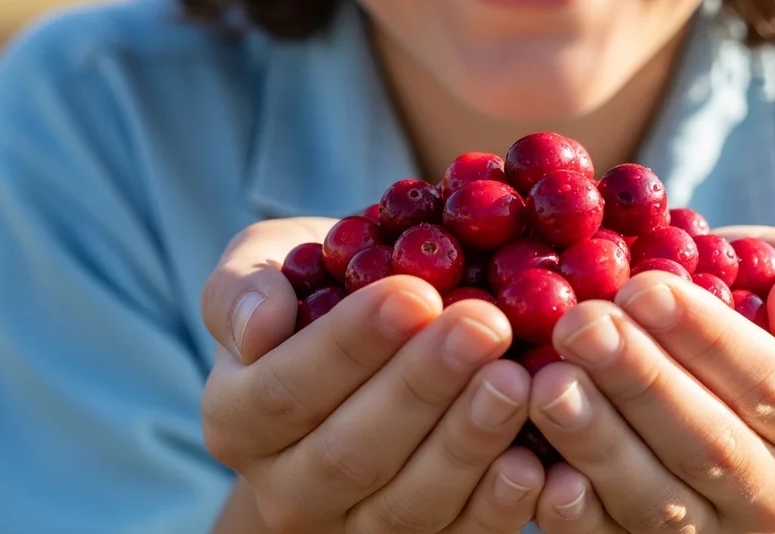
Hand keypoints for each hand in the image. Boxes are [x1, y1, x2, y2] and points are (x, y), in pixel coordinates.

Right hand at [199, 217, 543, 532]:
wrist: (374, 350)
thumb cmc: (322, 292)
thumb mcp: (269, 267)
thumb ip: (243, 289)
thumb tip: (258, 326)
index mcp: (236, 418)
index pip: (283, 391)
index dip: (347, 345)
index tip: (414, 293)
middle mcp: (287, 489)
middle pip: (349, 453)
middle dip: (421, 387)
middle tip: (484, 326)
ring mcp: (356, 528)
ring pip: (407, 505)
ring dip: (466, 444)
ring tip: (517, 380)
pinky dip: (500, 505)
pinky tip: (538, 459)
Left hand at [527, 226, 774, 532]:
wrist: (707, 385)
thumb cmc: (747, 313)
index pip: (770, 383)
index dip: (707, 338)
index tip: (643, 288)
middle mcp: (773, 492)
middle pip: (709, 446)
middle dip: (641, 382)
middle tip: (581, 325)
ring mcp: (708, 532)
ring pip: (656, 501)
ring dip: (598, 443)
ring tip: (548, 381)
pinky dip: (572, 513)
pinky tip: (535, 467)